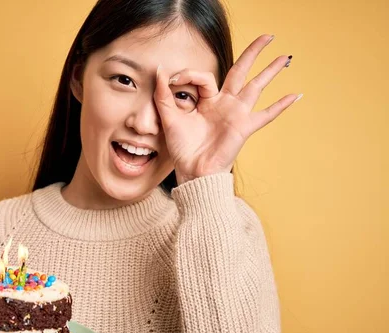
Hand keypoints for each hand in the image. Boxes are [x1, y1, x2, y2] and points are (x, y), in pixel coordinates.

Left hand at [154, 34, 301, 184]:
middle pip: (241, 72)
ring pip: (256, 86)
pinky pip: (266, 115)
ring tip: (285, 57)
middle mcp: (224, 104)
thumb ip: (163, 94)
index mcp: (207, 101)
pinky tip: (296, 95)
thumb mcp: (169, 117)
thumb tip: (160, 70)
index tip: (172, 80)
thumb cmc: (182, 148)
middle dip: (253, 53)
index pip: (204, 77)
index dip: (188, 74)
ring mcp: (236, 114)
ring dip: (271, 71)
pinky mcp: (244, 127)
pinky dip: (281, 106)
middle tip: (267, 36)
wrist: (193, 172)